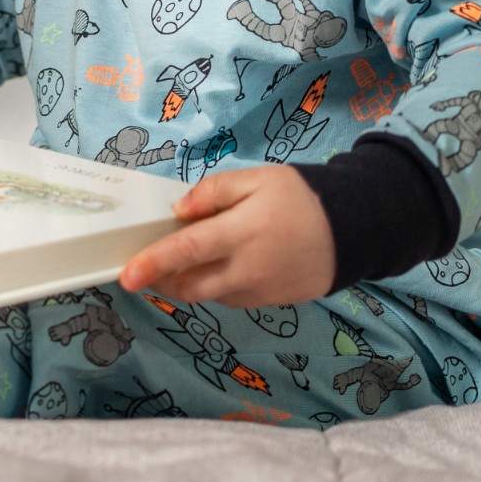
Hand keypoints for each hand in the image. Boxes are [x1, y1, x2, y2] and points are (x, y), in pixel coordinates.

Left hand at [116, 165, 334, 307]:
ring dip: (187, 285)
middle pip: (190, 287)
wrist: (354, 230)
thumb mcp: (257, 179)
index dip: (152, 264)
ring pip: (209, 296)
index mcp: (240, 234)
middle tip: (145, 267)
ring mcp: (259, 291)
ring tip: (181, 263)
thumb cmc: (301, 198)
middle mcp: (246, 270)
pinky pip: (231, 299)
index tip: (126, 276)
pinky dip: (215, 287)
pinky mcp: (270, 302)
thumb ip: (213, 193)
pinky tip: (218, 267)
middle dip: (161, 281)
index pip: (186, 252)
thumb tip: (179, 212)